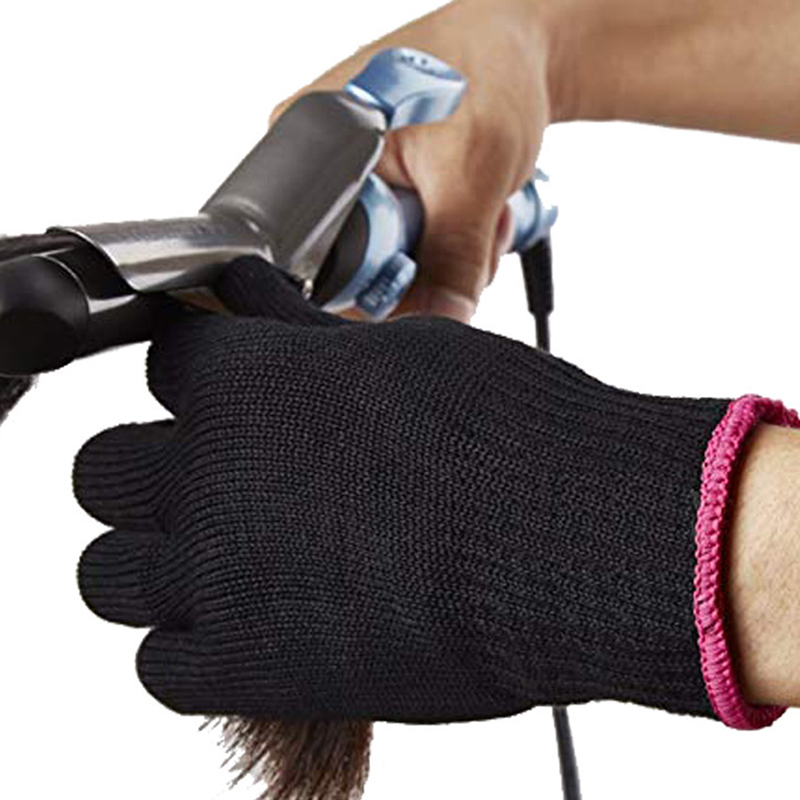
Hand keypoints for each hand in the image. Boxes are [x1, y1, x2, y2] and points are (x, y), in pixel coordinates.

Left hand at [71, 257, 789, 726]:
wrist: (570, 535)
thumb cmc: (505, 434)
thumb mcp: (400, 356)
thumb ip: (306, 337)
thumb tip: (253, 297)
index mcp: (246, 385)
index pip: (166, 364)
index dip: (199, 377)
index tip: (226, 395)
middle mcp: (209, 475)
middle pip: (104, 469)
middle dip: (148, 469)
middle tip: (212, 481)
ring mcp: (216, 576)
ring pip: (106, 572)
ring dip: (151, 563)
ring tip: (219, 561)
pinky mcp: (247, 667)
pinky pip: (161, 666)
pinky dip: (191, 650)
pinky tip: (250, 627)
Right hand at [271, 0, 552, 320]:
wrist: (521, 48)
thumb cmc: (488, 70)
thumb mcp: (473, 169)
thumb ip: (455, 255)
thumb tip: (442, 324)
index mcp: (311, 143)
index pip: (324, 255)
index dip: (382, 277)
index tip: (428, 269)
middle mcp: (320, 165)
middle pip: (362, 267)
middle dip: (429, 264)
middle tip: (472, 227)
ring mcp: (355, 182)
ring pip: (395, 263)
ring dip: (450, 253)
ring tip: (481, 205)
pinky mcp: (385, 192)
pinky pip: (411, 247)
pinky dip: (450, 240)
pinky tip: (475, 207)